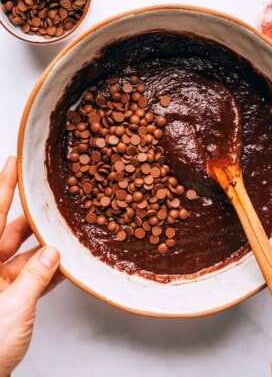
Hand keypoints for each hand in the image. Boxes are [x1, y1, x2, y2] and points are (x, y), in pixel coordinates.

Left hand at [0, 157, 61, 376]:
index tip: (12, 162)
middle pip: (6, 235)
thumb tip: (52, 252)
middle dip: (30, 217)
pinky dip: (43, 275)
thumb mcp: (14, 309)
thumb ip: (35, 276)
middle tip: (49, 196)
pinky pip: (25, 281)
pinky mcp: (2, 306)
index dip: (3, 187)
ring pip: (19, 258)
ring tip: (65, 233)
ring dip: (42, 250)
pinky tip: (62, 268)